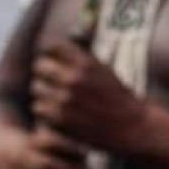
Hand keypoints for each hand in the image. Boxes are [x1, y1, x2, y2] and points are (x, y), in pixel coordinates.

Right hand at [6, 126, 90, 168]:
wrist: (5, 157)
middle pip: (44, 166)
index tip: (86, 152)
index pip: (49, 142)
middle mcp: (23, 159)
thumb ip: (69, 141)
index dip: (68, 147)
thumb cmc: (41, 145)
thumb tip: (94, 145)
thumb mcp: (50, 136)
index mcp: (32, 142)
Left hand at [31, 41, 148, 152]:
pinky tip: (59, 113)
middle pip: (39, 66)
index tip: (55, 62)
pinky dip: (46, 111)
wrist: (132, 126)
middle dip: (45, 74)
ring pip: (36, 88)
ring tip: (58, 99)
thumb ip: (81, 57)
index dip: (51, 54)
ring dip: (44, 93)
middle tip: (54, 83)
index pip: (53, 47)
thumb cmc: (117, 97)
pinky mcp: (60, 119)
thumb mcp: (104, 69)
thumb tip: (61, 42)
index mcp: (87, 63)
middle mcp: (74, 78)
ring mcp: (65, 99)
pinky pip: (38, 108)